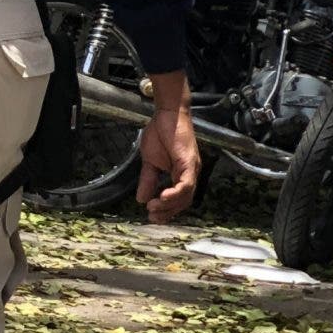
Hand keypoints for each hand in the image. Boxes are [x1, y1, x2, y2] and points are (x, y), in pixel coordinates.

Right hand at [138, 98, 200, 222]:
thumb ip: (148, 180)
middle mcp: (190, 174)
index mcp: (182, 175)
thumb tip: (141, 198)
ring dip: (169, 204)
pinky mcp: (189, 162)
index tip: (152, 217)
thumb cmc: (160, 134)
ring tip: (153, 208)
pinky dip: (175, 193)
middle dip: (167, 212)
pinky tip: (162, 197)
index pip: (178, 199)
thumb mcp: (150, 162)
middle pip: (184, 202)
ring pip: (186, 195)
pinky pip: (186, 183)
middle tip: (152, 217)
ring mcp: (192, 168)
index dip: (167, 210)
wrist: (167, 115)